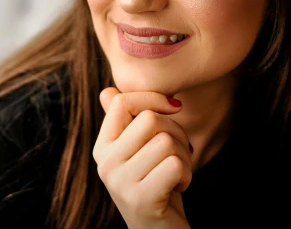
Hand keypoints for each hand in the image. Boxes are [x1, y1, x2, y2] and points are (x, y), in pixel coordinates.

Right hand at [93, 87, 192, 228]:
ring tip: (176, 173)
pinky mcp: (140, 199)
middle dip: (176, 131)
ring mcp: (120, 183)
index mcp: (102, 147)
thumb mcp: (138, 151)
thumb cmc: (155, 184)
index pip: (121, 102)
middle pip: (150, 120)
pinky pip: (176, 165)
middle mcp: (105, 163)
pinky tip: (178, 187)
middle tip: (177, 152)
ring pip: (166, 142)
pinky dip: (187, 175)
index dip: (153, 98)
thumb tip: (107, 91)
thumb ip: (124, 122)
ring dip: (184, 157)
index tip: (174, 108)